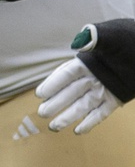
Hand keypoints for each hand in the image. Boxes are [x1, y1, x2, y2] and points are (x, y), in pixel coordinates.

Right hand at [36, 19, 134, 134]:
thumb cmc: (130, 39)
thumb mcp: (112, 36)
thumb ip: (95, 37)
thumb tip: (80, 42)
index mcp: (87, 61)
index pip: (66, 74)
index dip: (53, 84)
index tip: (40, 94)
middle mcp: (93, 77)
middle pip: (70, 92)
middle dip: (56, 103)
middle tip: (42, 113)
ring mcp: (104, 89)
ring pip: (83, 106)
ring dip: (68, 116)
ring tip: (54, 126)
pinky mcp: (116, 99)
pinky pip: (101, 113)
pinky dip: (90, 122)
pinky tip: (79, 130)